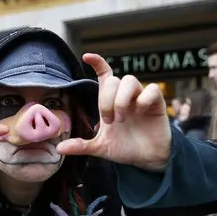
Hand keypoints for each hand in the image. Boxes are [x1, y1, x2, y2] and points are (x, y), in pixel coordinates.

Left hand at [56, 54, 171, 171]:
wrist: (146, 159)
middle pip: (113, 80)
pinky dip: (143, 100)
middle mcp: (125, 96)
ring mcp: (141, 98)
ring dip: (121, 100)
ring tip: (121, 119)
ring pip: (130, 80)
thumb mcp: (100, 147)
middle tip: (108, 121)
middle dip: (106, 100)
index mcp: (111, 101)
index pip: (105, 74)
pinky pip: (152, 89)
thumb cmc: (124, 147)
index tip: (86, 57)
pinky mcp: (157, 103)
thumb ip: (81, 145)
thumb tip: (59, 148)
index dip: (98, 62)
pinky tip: (140, 113)